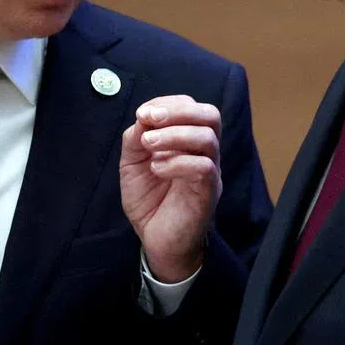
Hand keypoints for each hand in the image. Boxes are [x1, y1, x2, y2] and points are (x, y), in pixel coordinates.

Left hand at [120, 95, 222, 282]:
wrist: (157, 241)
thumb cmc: (149, 200)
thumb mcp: (133, 164)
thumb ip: (136, 139)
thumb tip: (143, 118)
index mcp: (189, 141)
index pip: (192, 107)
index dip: (167, 103)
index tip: (142, 113)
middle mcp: (204, 152)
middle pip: (210, 115)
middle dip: (178, 111)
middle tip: (150, 118)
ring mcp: (209, 171)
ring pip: (207, 138)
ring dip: (173, 135)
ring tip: (147, 145)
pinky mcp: (208, 192)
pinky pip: (204, 167)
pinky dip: (177, 162)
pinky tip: (157, 169)